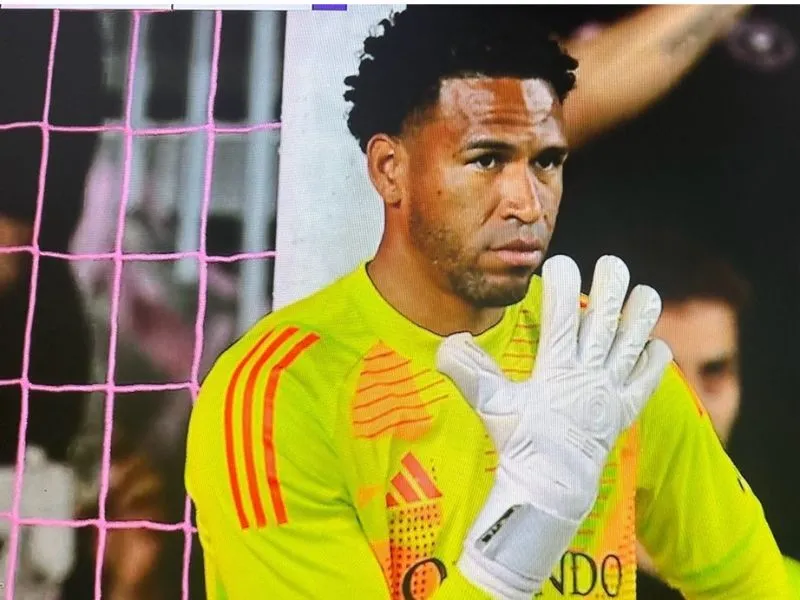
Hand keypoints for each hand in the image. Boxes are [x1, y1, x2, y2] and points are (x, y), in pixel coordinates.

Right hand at [436, 255, 671, 597]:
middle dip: (610, 288)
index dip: (562, 286)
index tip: (559, 262)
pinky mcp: (624, 411)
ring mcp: (610, 393)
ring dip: (642, 318)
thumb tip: (448, 343)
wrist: (550, 486)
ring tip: (646, 292)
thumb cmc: (517, 442)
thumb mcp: (491, 406)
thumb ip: (469, 372)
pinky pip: (647, 382)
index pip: (562, 318)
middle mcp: (588, 376)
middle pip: (605, 324)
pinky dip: (654, 362)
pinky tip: (654, 345)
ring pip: (633, 346)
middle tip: (611, 263)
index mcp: (555, 370)